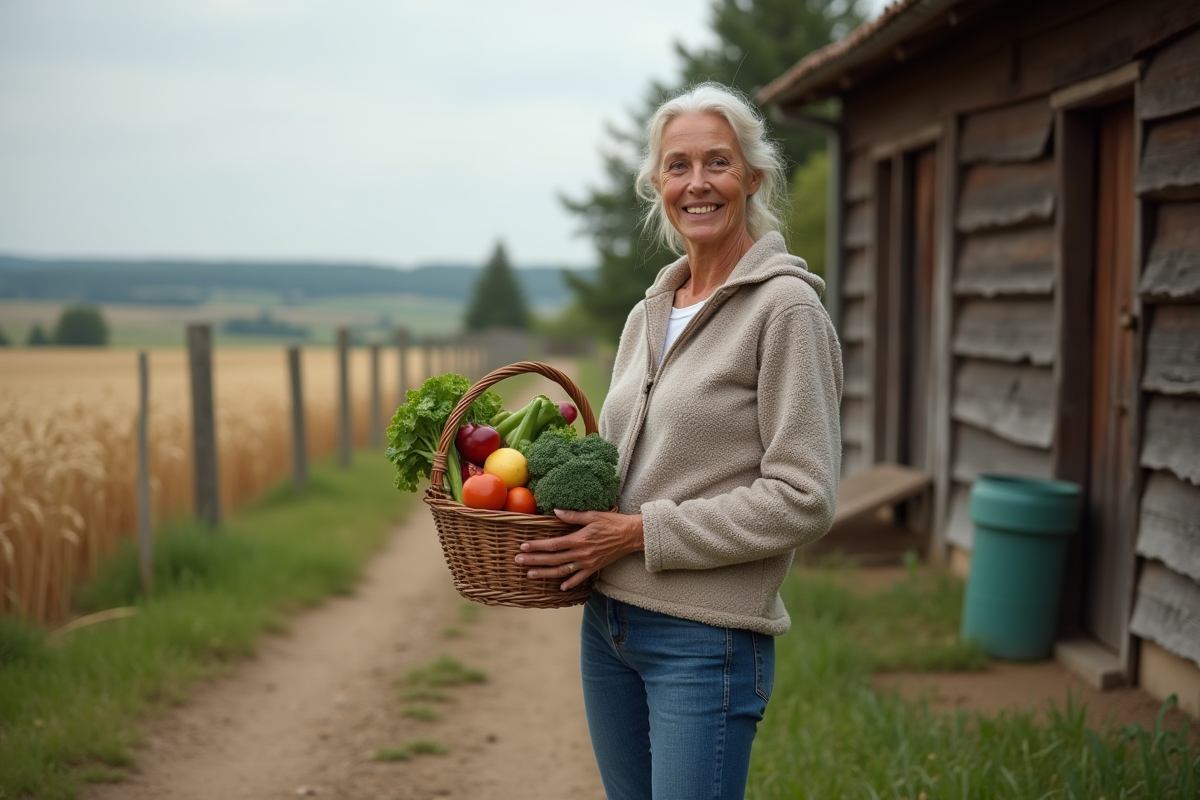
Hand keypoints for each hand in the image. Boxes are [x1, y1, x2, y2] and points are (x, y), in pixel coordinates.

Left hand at [516, 510, 643, 590]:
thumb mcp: (592, 515)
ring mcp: (588, 563)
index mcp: (579, 539)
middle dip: (534, 560)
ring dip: (545, 573)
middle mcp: (581, 554)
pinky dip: (570, 583)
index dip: (537, 546)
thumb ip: (573, 515)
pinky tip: (560, 587)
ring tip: (530, 575)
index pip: (553, 545)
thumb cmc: (612, 522)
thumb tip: (556, 512)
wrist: (631, 535)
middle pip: (553, 559)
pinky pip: (580, 578)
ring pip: (562, 571)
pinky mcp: (595, 568)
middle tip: (518, 561)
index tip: (523, 546)